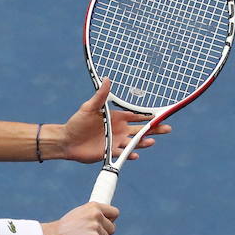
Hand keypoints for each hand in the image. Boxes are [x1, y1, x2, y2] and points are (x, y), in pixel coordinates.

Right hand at [41, 202, 117, 234]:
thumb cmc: (63, 228)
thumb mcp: (78, 214)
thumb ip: (91, 215)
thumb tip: (103, 221)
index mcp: (94, 206)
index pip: (114, 213)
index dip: (111, 221)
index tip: (106, 225)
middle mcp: (97, 215)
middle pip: (112, 229)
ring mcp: (96, 228)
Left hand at [54, 79, 170, 162]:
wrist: (67, 141)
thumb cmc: (77, 123)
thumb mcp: (89, 107)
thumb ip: (100, 96)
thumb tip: (106, 79)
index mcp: (117, 118)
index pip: (136, 116)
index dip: (148, 116)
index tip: (160, 114)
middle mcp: (119, 130)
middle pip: (141, 130)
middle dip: (154, 129)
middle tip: (168, 128)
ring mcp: (116, 142)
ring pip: (134, 143)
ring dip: (143, 142)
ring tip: (151, 141)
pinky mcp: (109, 153)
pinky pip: (122, 154)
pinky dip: (129, 154)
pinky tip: (134, 154)